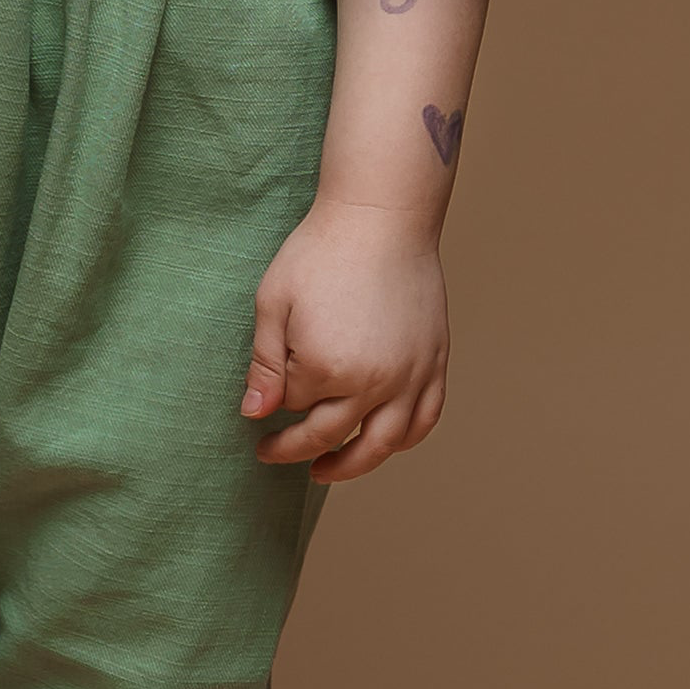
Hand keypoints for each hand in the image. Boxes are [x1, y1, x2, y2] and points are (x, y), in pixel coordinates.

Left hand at [241, 199, 450, 481]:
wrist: (381, 217)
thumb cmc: (320, 252)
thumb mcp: (273, 302)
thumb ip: (264, 365)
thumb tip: (255, 414)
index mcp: (326, 367)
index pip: (293, 404)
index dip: (275, 397)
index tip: (261, 397)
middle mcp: (373, 382)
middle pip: (330, 435)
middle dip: (294, 449)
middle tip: (270, 452)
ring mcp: (410, 376)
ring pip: (383, 445)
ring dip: (351, 466)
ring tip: (324, 471)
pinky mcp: (435, 363)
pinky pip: (424, 420)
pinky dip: (403, 441)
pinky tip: (382, 443)